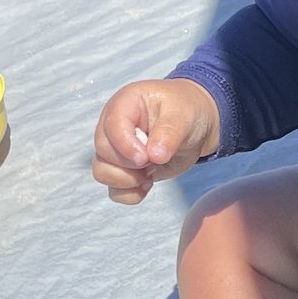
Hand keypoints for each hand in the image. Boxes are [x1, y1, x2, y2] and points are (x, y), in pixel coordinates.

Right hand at [90, 77, 221, 204]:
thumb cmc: (186, 110)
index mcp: (125, 105)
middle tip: (156, 161)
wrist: (195, 125)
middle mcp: (113, 127)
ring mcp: (116, 150)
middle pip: (104, 152)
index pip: (112, 126)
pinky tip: (148, 184)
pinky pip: (114, 190)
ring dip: (127, 180)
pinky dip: (130, 193)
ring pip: (102, 172)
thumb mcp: (183, 115)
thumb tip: (155, 155)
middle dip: (130, 164)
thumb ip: (169, 133)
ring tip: (150, 174)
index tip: (146, 158)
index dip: (126, 146)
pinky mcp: (124, 170)